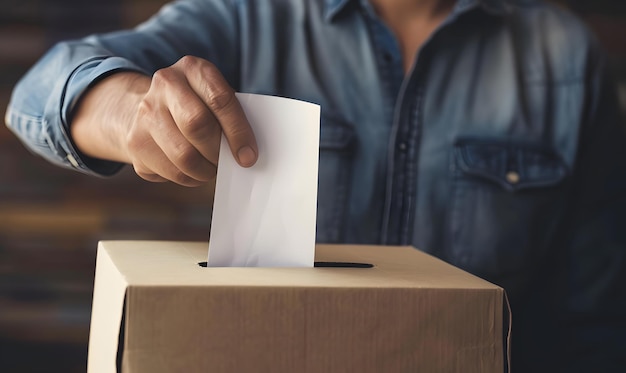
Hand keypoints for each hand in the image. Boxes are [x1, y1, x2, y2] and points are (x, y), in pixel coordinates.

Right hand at [71, 56, 256, 185]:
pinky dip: (190, 178)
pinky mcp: (135, 143)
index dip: (238, 132)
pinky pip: (170, 172)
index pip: (219, 100)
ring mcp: (145, 113)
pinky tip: (194, 170)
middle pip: (197, 125)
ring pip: (183, 156)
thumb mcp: (213, 95)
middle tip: (228, 162)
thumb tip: (246, 153)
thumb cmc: (196, 105)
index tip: (248, 156)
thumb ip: (231, 116)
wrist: (148, 107)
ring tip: (212, 168)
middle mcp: (165, 84)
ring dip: (205, 170)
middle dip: (218, 151)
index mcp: (192, 68)